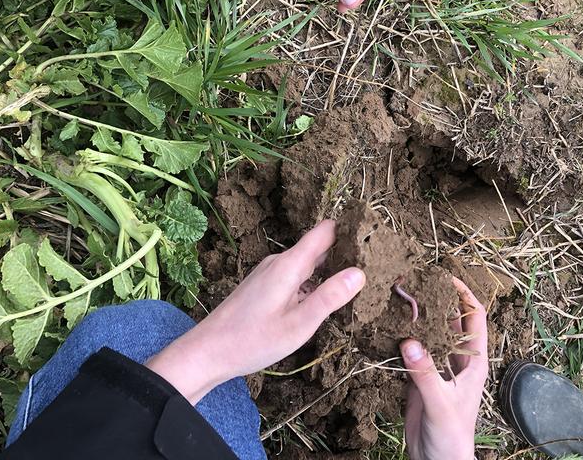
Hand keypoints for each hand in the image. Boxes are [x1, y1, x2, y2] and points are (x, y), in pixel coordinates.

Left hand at [146, 220, 365, 402]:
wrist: (207, 352)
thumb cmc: (253, 340)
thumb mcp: (299, 324)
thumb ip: (329, 297)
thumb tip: (360, 272)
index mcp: (290, 264)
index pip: (326, 231)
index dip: (351, 230)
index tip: (374, 238)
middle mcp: (279, 262)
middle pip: (319, 247)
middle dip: (345, 253)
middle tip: (375, 266)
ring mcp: (269, 273)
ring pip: (308, 263)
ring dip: (329, 271)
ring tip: (355, 285)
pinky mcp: (263, 286)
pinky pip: (295, 276)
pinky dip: (313, 283)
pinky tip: (322, 302)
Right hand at [400, 277, 488, 459]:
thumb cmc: (451, 436)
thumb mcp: (440, 403)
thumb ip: (425, 373)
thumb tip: (409, 341)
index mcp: (473, 362)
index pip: (475, 318)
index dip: (464, 295)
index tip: (446, 277)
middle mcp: (457, 360)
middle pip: (450, 321)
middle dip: (436, 300)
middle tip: (416, 281)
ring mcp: (438, 368)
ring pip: (430, 334)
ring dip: (418, 317)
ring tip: (400, 296)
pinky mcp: (421, 379)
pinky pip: (413, 351)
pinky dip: (403, 337)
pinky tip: (389, 326)